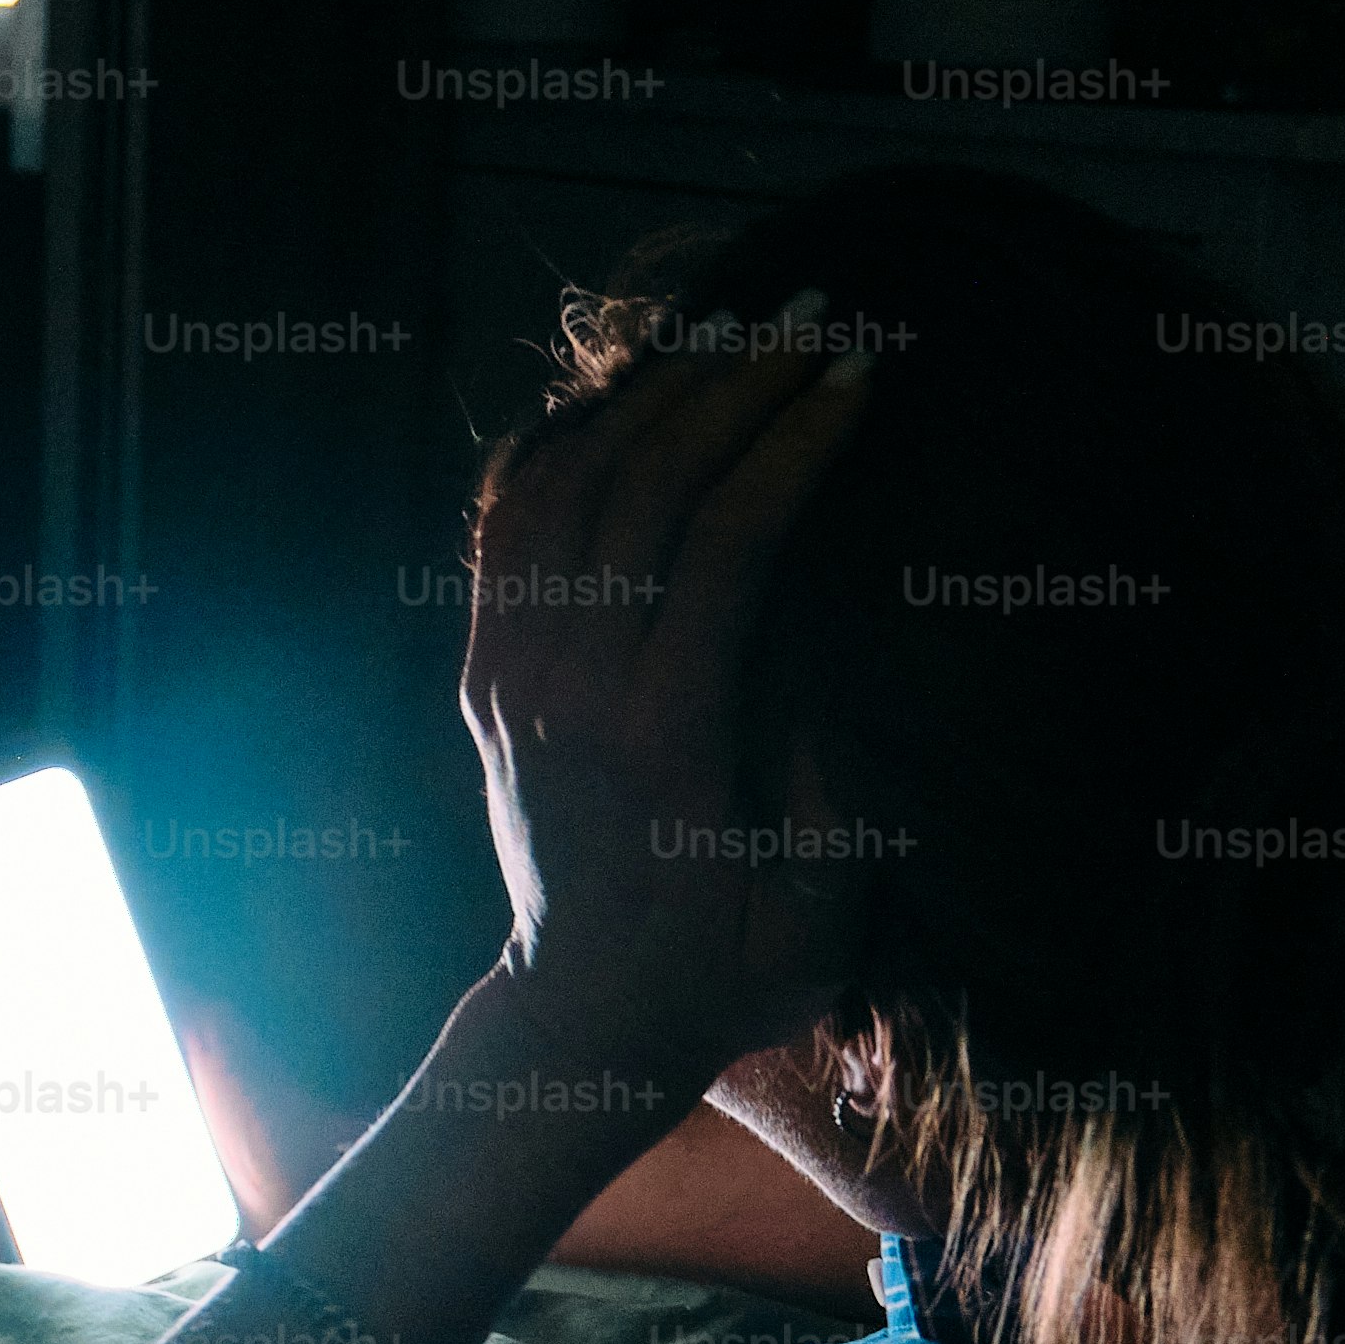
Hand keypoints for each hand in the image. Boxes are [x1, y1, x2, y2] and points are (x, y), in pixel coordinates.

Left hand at [456, 287, 883, 1084]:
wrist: (581, 1023)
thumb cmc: (726, 976)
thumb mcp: (817, 921)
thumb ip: (838, 802)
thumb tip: (852, 665)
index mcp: (662, 739)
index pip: (725, 543)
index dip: (793, 445)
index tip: (859, 377)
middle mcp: (569, 691)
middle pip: (645, 487)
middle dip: (736, 387)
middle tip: (817, 320)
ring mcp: (512, 674)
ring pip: (569, 487)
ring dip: (654, 397)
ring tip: (736, 333)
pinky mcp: (486, 672)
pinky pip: (510, 525)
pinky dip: (565, 441)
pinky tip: (631, 393)